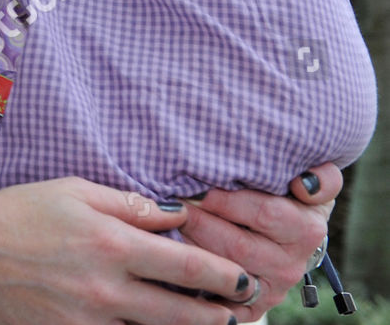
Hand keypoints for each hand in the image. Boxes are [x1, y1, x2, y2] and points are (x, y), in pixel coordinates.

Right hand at [0, 178, 266, 324]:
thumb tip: (178, 214)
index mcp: (111, 245)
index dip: (226, 277)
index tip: (245, 280)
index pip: (188, 268)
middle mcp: (106, 289)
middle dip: (220, 316)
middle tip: (242, 313)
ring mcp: (88, 321)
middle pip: (183, 314)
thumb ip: (130, 204)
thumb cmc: (19, 211)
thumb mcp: (75, 191)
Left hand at [178, 165, 340, 320]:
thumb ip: (320, 178)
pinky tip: (172, 261)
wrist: (288, 238)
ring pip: (223, 272)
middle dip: (200, 222)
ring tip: (165, 225)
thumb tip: (304, 185)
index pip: (265, 213)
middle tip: (172, 205)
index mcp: (306, 230)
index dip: (228, 200)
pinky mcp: (250, 307)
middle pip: (238, 246)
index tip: (201, 188)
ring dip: (190, 248)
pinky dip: (193, 283)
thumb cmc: (288, 197)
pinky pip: (218, 301)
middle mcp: (289, 265)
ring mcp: (268, 290)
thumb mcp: (309, 181)